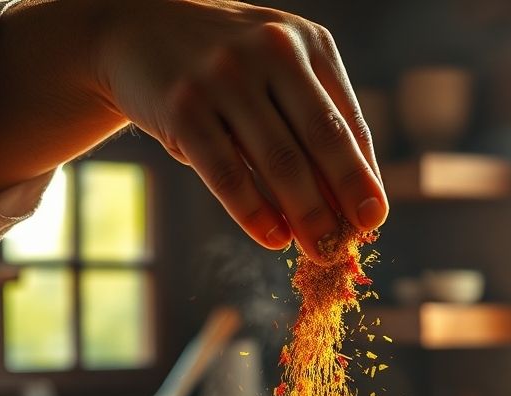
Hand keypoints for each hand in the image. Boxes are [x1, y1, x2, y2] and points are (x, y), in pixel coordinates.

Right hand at [97, 0, 387, 258]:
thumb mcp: (278, 72)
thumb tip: (352, 199)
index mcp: (309, 43)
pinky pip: (228, 172)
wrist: (137, 30)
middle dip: (341, 200)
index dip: (362, 176)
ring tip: (319, 250)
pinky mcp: (184, 106)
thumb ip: (313, 121)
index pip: (347, 121)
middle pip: (321, 140)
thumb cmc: (224, 67)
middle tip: (351, 244)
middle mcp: (272, 50)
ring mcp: (225, 75)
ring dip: (305, 214)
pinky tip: (274, 239)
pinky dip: (255, 212)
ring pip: (279, 160)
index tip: (373, 218)